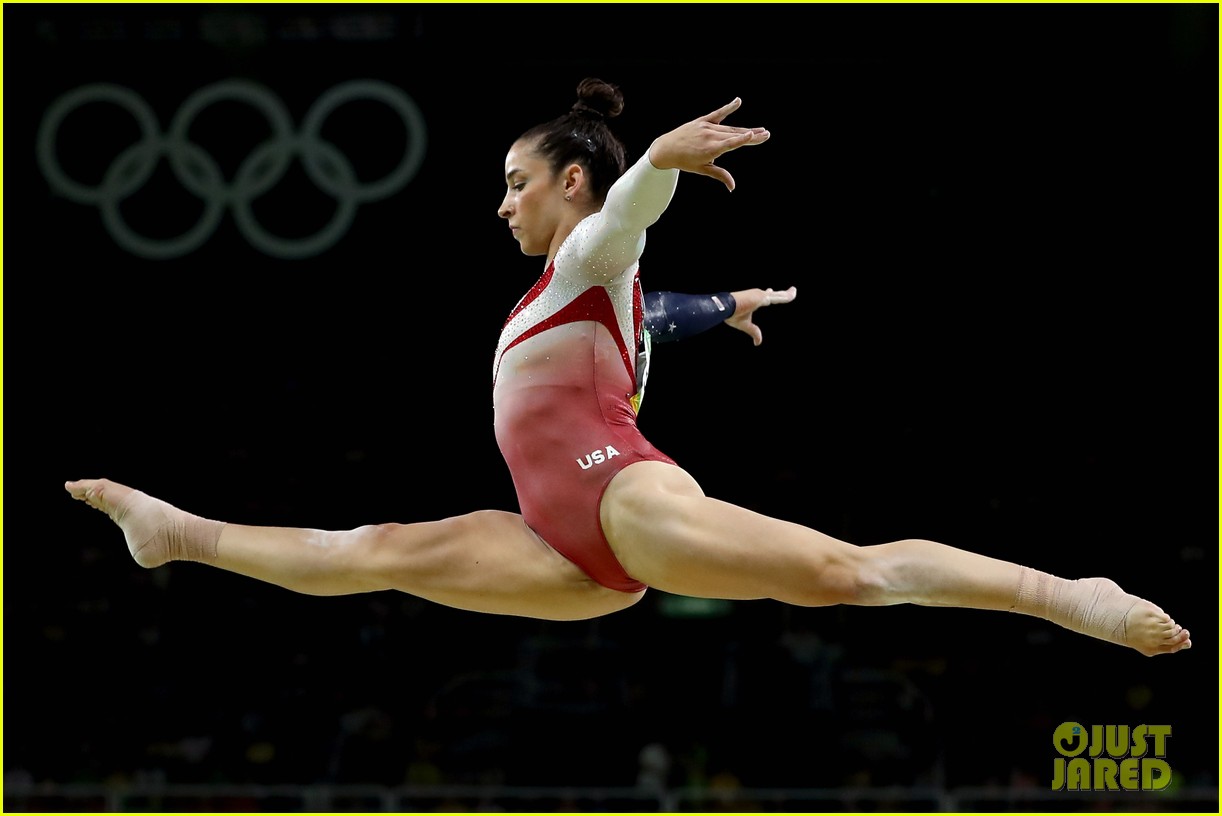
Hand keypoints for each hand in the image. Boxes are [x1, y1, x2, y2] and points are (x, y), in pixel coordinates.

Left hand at [647, 98, 769, 191]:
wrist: (666, 148)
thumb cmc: (685, 161)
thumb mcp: (703, 170)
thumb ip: (720, 175)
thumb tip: (733, 188)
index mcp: (710, 150)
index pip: (730, 143)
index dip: (742, 139)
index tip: (754, 135)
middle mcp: (710, 136)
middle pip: (735, 135)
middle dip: (752, 135)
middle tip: (767, 134)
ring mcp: (706, 127)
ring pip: (730, 128)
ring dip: (745, 129)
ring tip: (760, 130)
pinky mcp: (702, 120)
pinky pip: (718, 113)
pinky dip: (729, 107)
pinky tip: (738, 101)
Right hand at [725, 286, 796, 345]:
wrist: (726, 308)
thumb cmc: (732, 314)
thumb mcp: (746, 325)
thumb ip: (754, 332)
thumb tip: (758, 343)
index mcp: (754, 300)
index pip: (765, 296)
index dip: (770, 294)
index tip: (771, 291)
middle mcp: (758, 295)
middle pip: (775, 295)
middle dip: (784, 293)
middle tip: (792, 290)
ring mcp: (761, 295)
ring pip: (779, 295)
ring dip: (789, 293)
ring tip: (795, 290)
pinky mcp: (763, 296)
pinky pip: (779, 297)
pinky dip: (788, 296)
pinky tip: (793, 293)